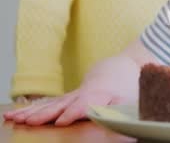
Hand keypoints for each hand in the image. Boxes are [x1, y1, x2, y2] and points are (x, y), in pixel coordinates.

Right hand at [3, 82, 133, 125]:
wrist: (119, 68)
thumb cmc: (127, 88)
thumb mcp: (130, 100)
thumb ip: (120, 112)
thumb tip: (119, 124)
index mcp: (99, 95)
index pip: (84, 105)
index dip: (73, 113)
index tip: (61, 121)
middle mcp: (82, 94)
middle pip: (61, 105)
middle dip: (45, 114)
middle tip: (30, 121)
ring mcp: (72, 95)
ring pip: (50, 104)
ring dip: (32, 112)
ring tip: (15, 119)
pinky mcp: (67, 98)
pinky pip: (47, 104)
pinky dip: (31, 109)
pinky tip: (15, 115)